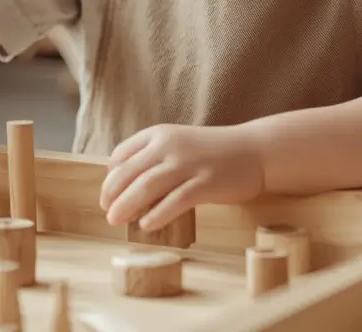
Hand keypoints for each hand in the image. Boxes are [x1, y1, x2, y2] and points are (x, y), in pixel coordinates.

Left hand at [99, 124, 265, 229]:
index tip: (108, 195)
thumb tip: (122, 184)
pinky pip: (175, 201)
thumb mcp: (178, 145)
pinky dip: (157, 214)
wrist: (255, 151)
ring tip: (116, 221)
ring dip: (126, 206)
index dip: (110, 177)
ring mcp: (189, 164)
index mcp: (159, 134)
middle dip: (112, 194)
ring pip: (147, 186)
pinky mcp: (206, 183)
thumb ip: (152, 158)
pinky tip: (146, 225)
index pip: (121, 154)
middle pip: (129, 172)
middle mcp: (170, 146)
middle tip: (107, 213)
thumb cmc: (212, 152)